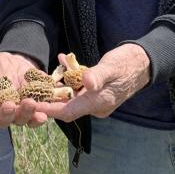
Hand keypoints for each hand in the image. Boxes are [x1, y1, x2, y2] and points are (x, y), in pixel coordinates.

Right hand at [0, 50, 47, 127]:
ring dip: (25, 115)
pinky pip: (34, 118)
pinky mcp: (30, 110)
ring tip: (31, 104)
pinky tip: (44, 114)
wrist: (12, 63)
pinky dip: (39, 117)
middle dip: (6, 115)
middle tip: (11, 106)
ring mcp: (14, 112)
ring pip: (18, 120)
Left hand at [34, 44, 150, 120]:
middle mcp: (96, 105)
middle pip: (67, 106)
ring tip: (42, 75)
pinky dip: (69, 76)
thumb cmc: (129, 63)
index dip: (49, 109)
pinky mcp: (96, 89)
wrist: (145, 61)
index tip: (30, 105)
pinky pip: (78, 86)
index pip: (68, 112)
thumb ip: (98, 75)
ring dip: (58, 85)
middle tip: (30, 90)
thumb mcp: (112, 66)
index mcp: (98, 103)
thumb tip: (86, 82)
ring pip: (71, 95)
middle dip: (49, 98)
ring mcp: (96, 98)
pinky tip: (62, 61)